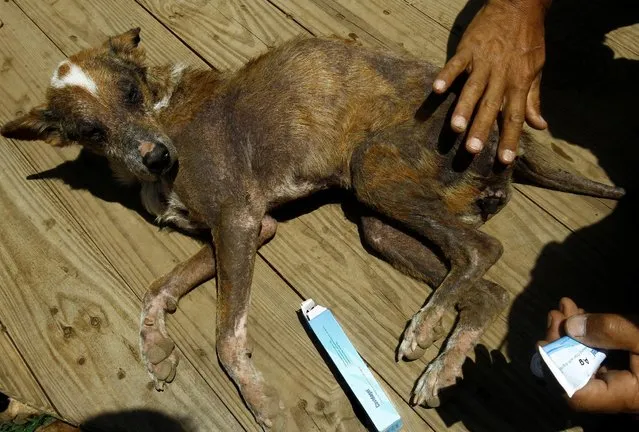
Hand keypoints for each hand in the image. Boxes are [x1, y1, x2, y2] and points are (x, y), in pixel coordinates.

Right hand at [433, 0, 548, 163]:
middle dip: (482, 129)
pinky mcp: (469, 48)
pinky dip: (447, 75)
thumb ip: (533, 99)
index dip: (510, 139)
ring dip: (464, 108)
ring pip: (473, 88)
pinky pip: (456, 64)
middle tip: (473, 151)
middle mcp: (502, 75)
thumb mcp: (536, 68)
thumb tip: (539, 125)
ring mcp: (484, 61)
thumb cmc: (527, 40)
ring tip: (456, 128)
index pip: (515, 116)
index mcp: (519, 83)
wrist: (519, 4)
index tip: (504, 161)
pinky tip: (437, 90)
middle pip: (491, 107)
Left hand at [540, 297, 638, 412]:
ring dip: (570, 335)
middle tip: (557, 312)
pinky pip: (595, 357)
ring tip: (567, 306)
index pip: (575, 394)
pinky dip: (585, 336)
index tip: (546, 337)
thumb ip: (611, 331)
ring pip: (582, 364)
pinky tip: (581, 314)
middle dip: (559, 342)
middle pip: (573, 377)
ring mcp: (620, 384)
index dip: (554, 368)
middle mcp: (618, 397)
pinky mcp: (624, 371)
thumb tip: (571, 326)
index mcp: (625, 397)